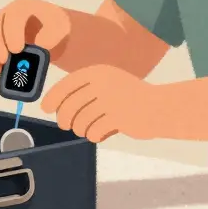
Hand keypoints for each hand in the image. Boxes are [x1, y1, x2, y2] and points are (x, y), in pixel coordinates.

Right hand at [0, 0, 71, 73]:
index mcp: (23, 6)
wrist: (49, 32)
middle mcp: (7, 13)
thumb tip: (39, 45)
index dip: (12, 33)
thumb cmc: (55, 28)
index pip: (13, 16)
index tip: (17, 50)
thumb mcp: (60, 28)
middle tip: (4, 61)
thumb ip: (51, 35)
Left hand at [39, 64, 156, 141]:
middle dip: (65, 119)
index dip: (53, 97)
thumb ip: (86, 91)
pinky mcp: (119, 117)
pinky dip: (94, 136)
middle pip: (69, 106)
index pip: (67, 84)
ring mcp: (111, 100)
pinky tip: (100, 134)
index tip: (46, 108)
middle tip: (67, 126)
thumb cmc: (131, 98)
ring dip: (82, 130)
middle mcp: (103, 83)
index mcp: (98, 72)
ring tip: (90, 130)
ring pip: (80, 122)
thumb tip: (56, 107)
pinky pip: (94, 132)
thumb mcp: (109, 83)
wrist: (161, 107)